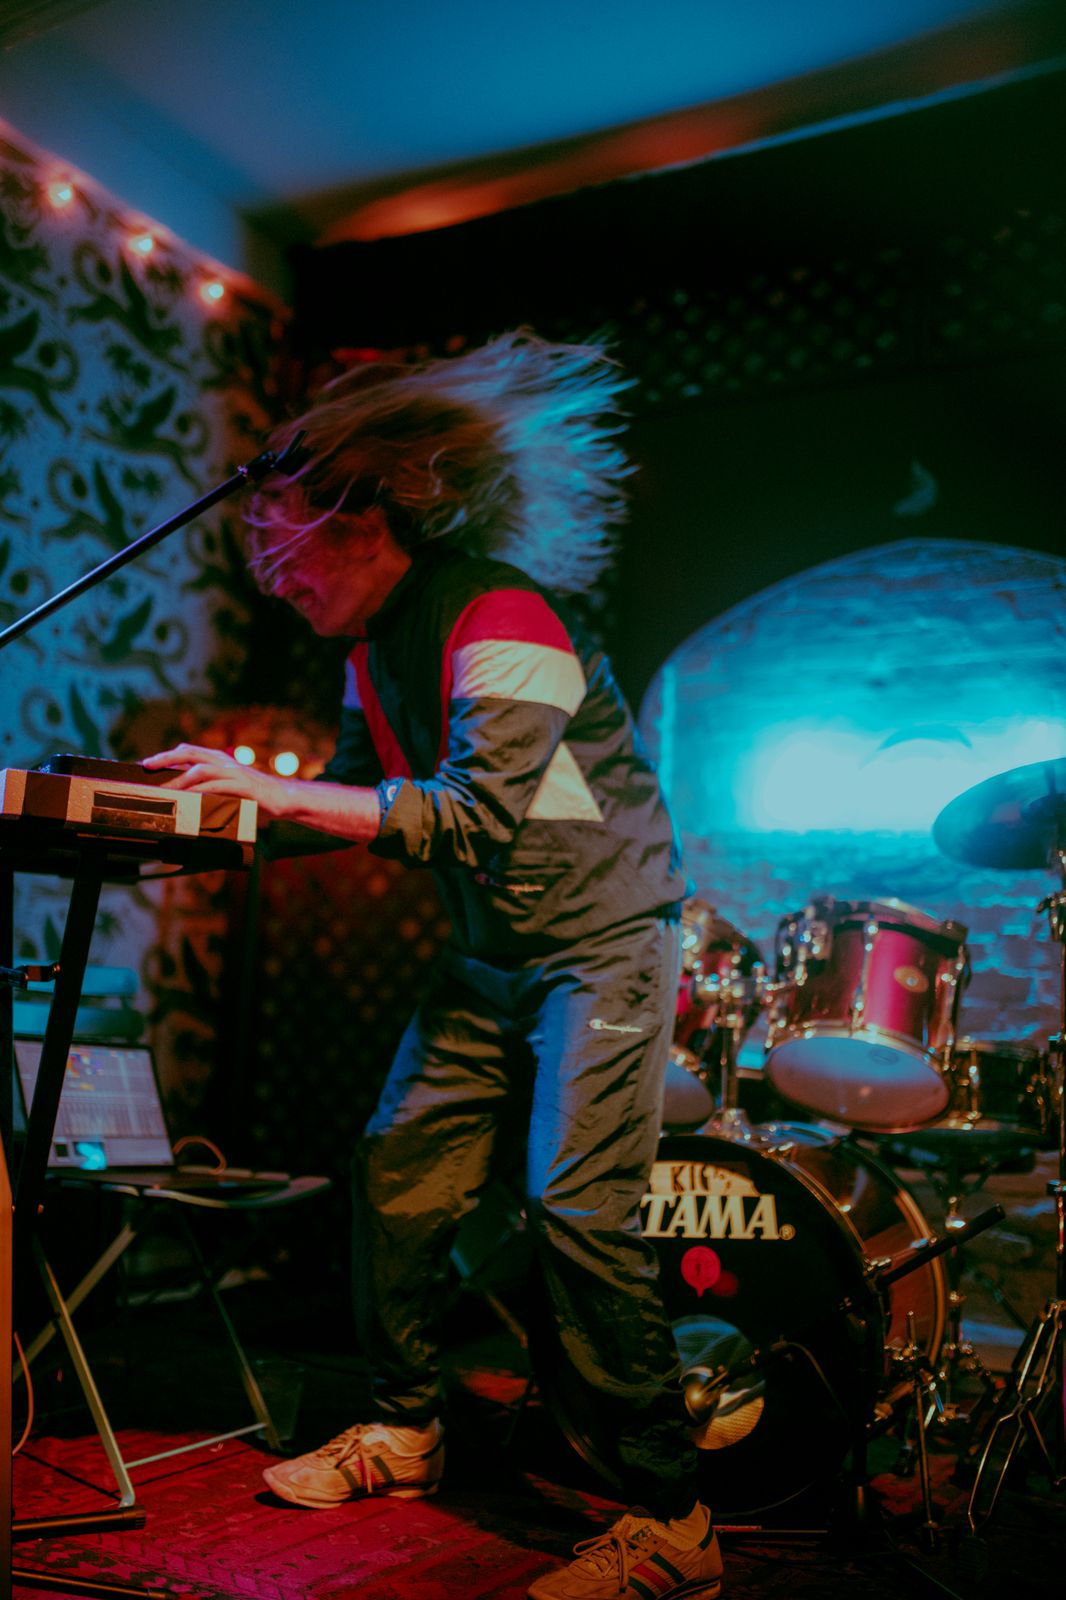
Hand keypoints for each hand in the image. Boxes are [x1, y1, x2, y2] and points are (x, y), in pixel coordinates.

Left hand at [143, 743, 294, 819]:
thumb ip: (210, 789)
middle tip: (148, 766)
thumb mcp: (228, 789)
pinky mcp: (243, 786)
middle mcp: (225, 762)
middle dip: (166, 758)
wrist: (283, 798)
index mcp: (220, 760)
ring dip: (180, 778)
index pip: (189, 751)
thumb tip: (185, 798)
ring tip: (165, 789)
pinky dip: (201, 791)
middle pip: (190, 753)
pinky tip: (190, 797)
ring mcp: (234, 772)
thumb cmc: (254, 797)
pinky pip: (217, 786)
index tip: (149, 763)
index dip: (168, 755)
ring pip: (201, 769)